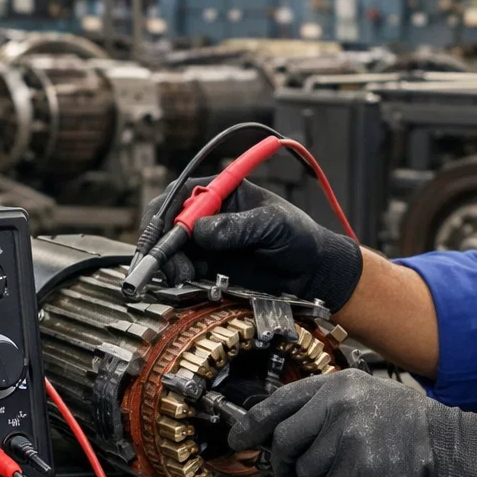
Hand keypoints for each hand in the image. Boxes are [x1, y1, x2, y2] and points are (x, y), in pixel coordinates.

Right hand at [140, 177, 362, 311]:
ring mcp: (207, 243)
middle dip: (164, 244)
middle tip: (176, 267)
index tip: (167, 235)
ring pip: (172, 251)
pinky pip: (184, 271)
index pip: (181, 193)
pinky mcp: (209, 267)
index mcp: (222, 191)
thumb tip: (200, 230)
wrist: (312, 274)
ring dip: (172, 266)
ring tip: (186, 279)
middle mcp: (209, 215)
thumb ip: (238, 226)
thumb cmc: (300, 238)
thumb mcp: (273, 225)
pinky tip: (194, 286)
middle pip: (168, 223)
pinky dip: (183, 279)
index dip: (167, 212)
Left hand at [228, 369, 476, 476]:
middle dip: (286, 465)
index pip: (277, 403)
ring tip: (348, 476)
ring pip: (305, 474)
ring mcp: (347, 438)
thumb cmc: (410, 428)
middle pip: (284, 443)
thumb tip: (280, 432)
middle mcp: (338, 407)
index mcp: (337, 385)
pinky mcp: (358, 471)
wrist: (451, 450)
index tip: (237, 439)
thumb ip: (324, 408)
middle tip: (298, 474)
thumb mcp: (366, 397)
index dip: (251, 424)